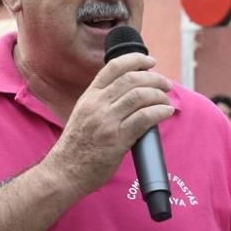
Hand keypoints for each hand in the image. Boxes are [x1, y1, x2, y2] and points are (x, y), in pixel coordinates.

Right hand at [47, 54, 173, 197]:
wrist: (64, 171)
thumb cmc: (76, 146)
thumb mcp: (83, 114)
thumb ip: (101, 102)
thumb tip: (129, 93)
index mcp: (89, 96)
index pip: (113, 67)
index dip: (136, 59)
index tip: (150, 61)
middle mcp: (97, 105)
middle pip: (131, 79)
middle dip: (154, 78)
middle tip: (165, 84)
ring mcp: (106, 122)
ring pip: (140, 96)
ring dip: (159, 95)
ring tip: (166, 100)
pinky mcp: (117, 140)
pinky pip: (144, 118)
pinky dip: (160, 111)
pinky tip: (166, 112)